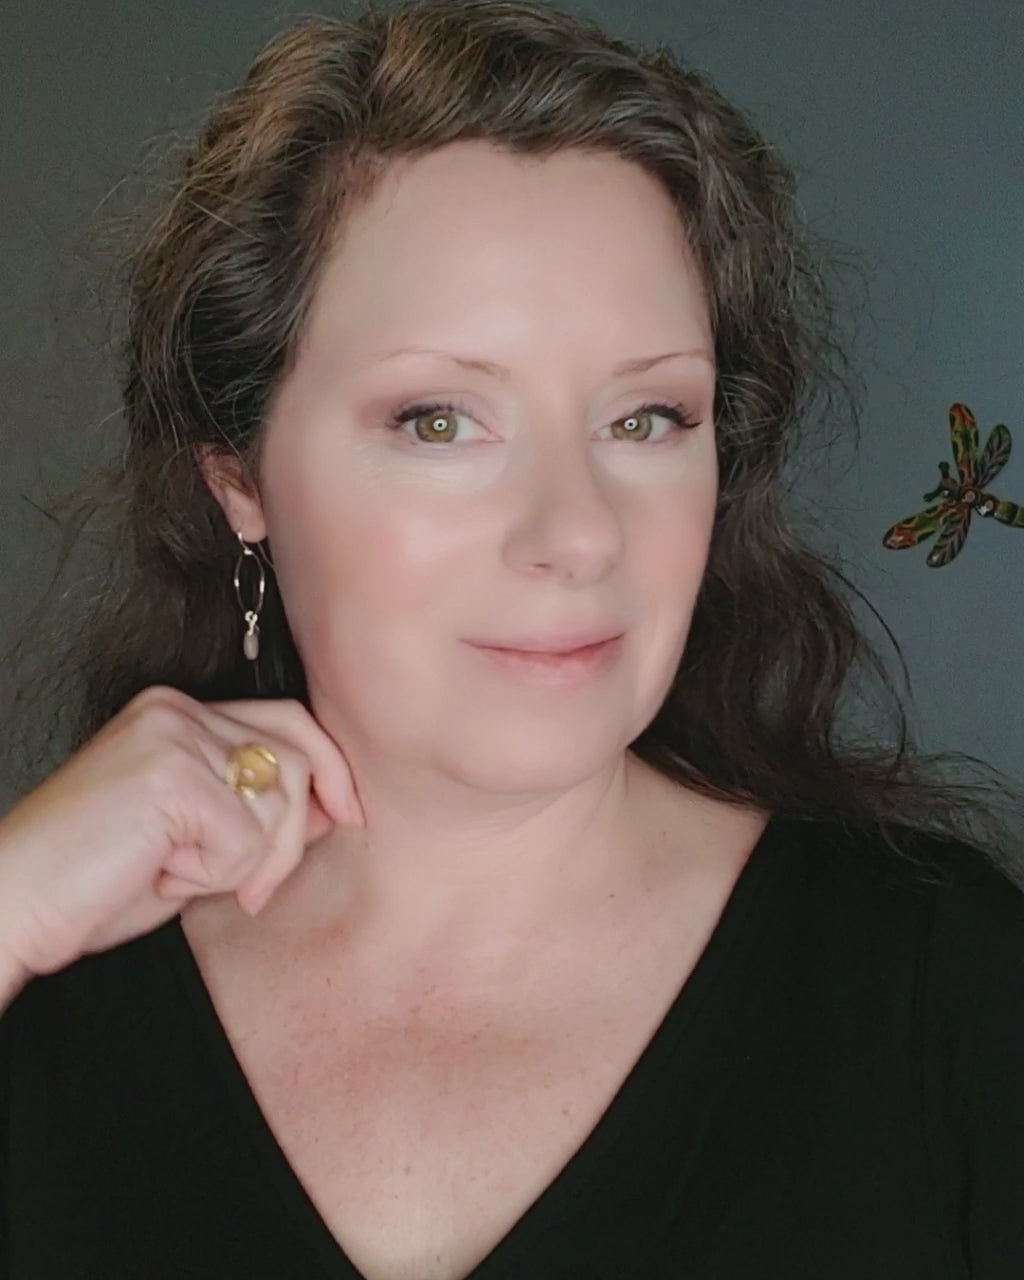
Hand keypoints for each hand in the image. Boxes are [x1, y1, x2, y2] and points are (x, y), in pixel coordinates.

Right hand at [0, 685, 362, 980]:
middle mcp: (176, 710)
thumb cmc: (93, 882)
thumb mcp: (194, 840)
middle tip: (259, 888)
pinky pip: (243, 836)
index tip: (347, 816)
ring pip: (280, 798)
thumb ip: (256, 810)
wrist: (12, 906)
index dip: (329, 770)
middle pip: (296, 755)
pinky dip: (213, 874)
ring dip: (245, 861)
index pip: (288, 720)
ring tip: (180, 876)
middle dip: (296, 830)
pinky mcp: (168, 775)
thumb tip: (333, 806)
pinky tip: (161, 876)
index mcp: (178, 713)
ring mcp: (170, 735)